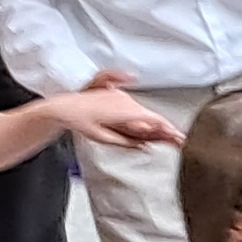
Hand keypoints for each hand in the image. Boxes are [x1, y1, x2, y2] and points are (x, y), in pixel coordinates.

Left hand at [61, 75, 179, 151]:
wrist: (62, 107)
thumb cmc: (78, 120)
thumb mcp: (102, 137)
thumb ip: (126, 142)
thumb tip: (144, 145)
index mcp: (124, 111)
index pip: (154, 120)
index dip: (169, 130)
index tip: (179, 138)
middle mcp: (125, 101)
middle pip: (151, 117)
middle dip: (165, 129)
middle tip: (177, 141)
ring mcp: (121, 97)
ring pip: (143, 113)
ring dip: (154, 124)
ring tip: (165, 136)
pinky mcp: (116, 96)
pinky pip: (134, 109)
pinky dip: (142, 119)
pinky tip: (145, 127)